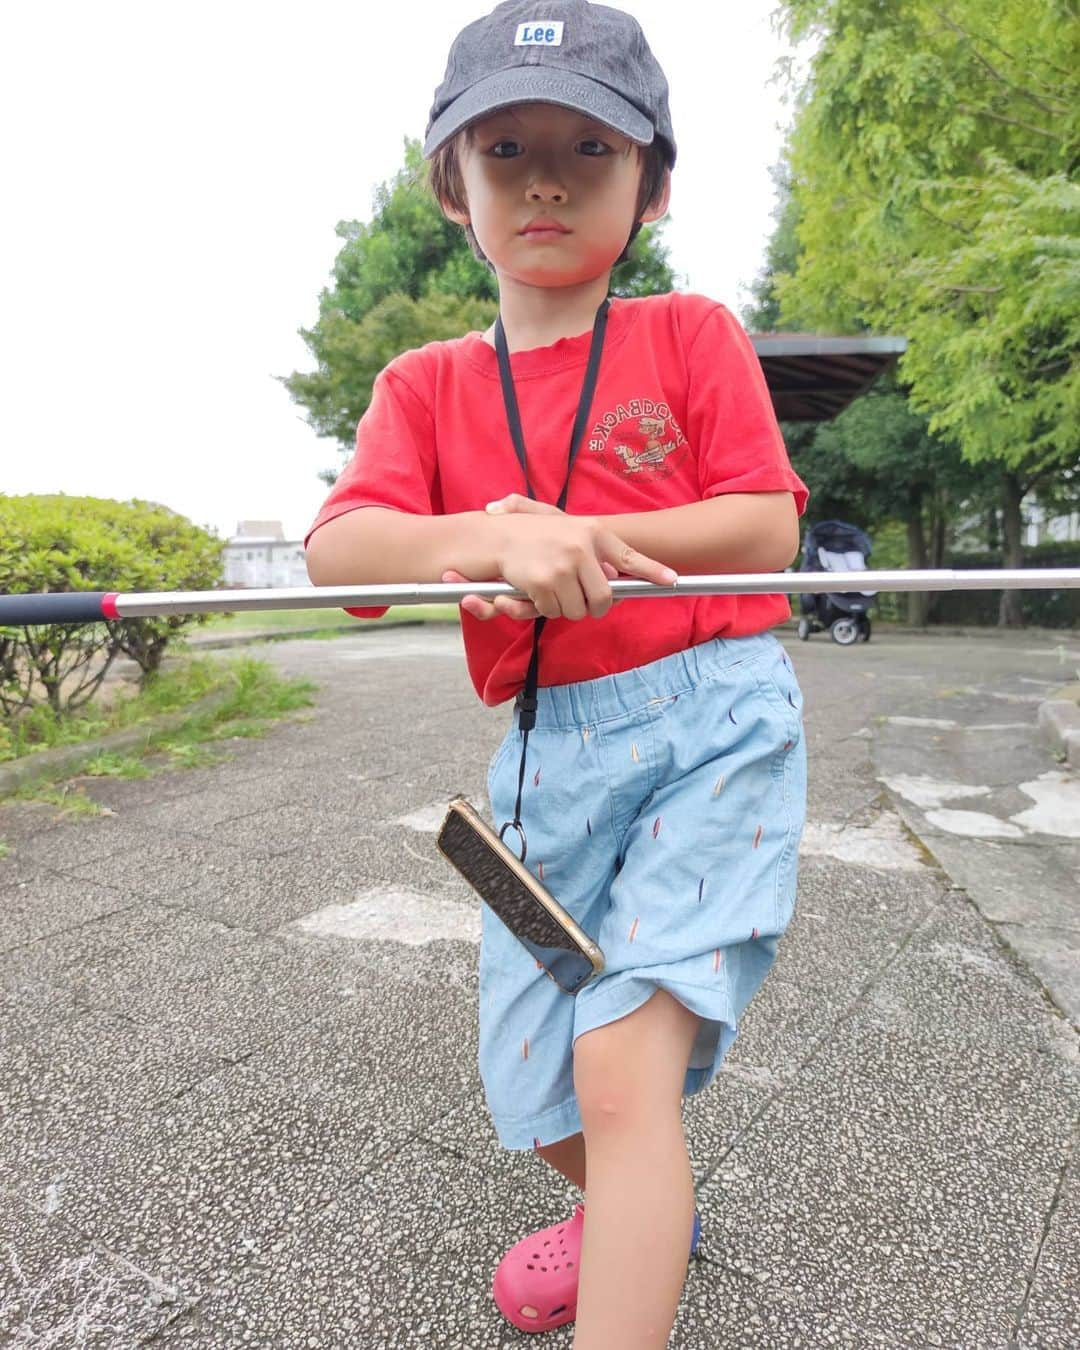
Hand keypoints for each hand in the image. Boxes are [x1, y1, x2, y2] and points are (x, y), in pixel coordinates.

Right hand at [443, 494, 676, 622]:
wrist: (494, 535)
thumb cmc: (531, 534)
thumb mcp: (566, 528)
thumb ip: (594, 548)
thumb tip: (618, 573)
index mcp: (592, 533)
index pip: (629, 557)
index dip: (652, 571)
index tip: (671, 580)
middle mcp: (581, 548)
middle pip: (604, 598)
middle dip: (592, 607)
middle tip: (580, 603)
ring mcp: (563, 566)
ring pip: (577, 610)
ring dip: (563, 608)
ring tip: (548, 589)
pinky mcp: (543, 582)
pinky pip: (552, 611)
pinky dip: (542, 608)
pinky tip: (532, 590)